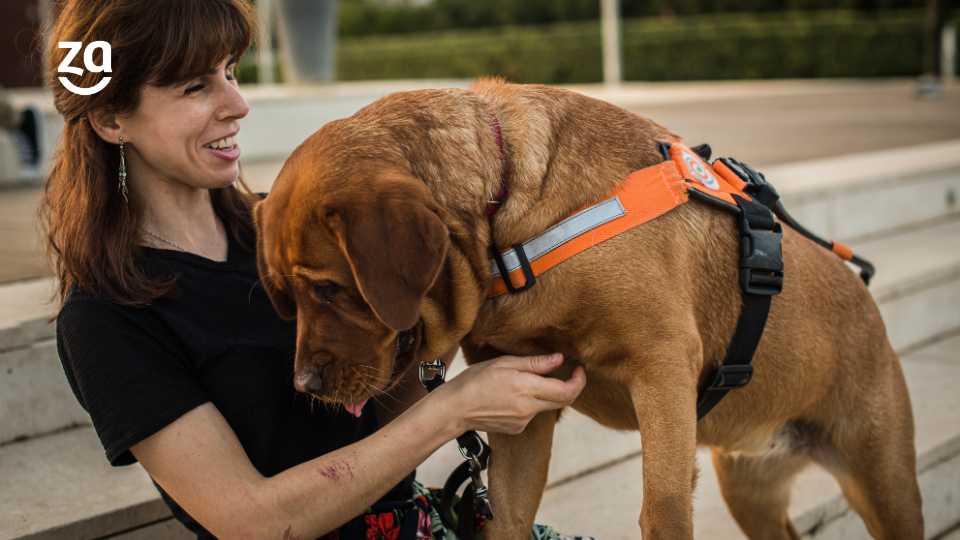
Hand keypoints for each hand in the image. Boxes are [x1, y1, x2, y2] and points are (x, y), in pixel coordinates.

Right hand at [435, 353, 585, 435]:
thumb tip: (559, 360)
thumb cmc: (475, 381)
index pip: (566, 391)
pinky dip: (531, 403)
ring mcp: (523, 421)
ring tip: (525, 381)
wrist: (455, 409)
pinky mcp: (517, 428)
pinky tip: (512, 396)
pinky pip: (533, 414)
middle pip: (563, 401)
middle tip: (570, 373)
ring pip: (547, 406)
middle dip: (571, 387)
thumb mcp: (504, 363)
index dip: (579, 380)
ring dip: (546, 393)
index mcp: (525, 389)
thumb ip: (535, 363)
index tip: (579, 369)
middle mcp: (528, 409)